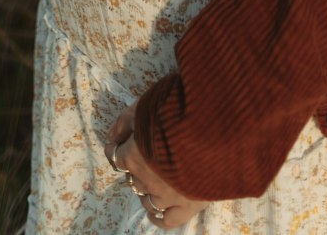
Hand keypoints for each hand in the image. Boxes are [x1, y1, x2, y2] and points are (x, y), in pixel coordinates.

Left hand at [105, 105, 209, 229]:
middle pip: (133, 177)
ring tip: (157, 176)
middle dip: (137, 166)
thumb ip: (124, 122)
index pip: (116, 156)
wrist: (214, 122)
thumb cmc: (177, 109)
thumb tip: (112, 137)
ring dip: (148, 188)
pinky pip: (167, 220)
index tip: (122, 142)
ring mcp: (167, 196)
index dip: (119, 148)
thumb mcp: (144, 105)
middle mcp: (147, 180)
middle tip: (149, 152)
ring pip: (147, 199)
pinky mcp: (188, 205)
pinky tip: (157, 212)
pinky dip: (159, 217)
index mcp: (133, 156)